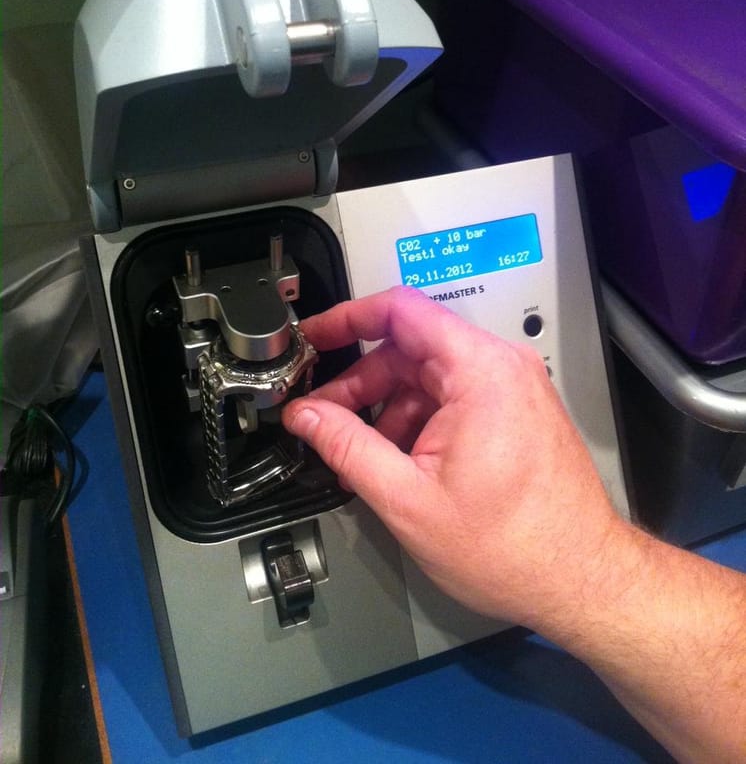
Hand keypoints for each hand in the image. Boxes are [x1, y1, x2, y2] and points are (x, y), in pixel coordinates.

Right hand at [282, 286, 622, 629]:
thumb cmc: (514, 548)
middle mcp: (502, 367)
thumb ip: (347, 447)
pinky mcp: (517, 410)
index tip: (315, 335)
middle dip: (361, 382)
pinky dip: (420, 420)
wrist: (580, 580)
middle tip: (322, 417)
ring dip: (389, 408)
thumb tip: (305, 416)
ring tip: (363, 456)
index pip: (401, 309)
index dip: (347, 317)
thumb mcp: (408, 499)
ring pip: (430, 375)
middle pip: (411, 347)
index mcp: (480, 371)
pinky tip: (400, 462)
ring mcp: (513, 387)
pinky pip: (454, 396)